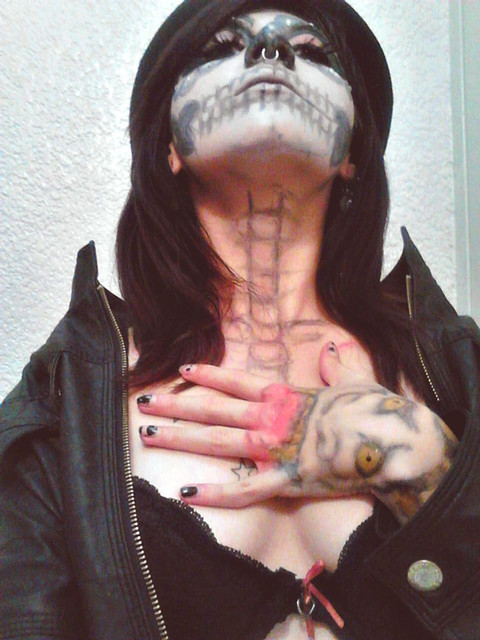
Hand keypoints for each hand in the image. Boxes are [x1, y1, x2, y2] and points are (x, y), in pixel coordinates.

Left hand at [137, 343, 456, 522]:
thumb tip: (334, 345)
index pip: (238, 382)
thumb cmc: (374, 409)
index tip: (183, 369)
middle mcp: (271, 418)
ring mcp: (275, 449)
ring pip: (218, 441)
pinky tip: (186, 491)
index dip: (210, 376)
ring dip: (182, 438)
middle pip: (215, 410)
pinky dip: (215, 492)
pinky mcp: (285, 480)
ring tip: (148, 434)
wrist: (392, 441)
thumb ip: (340, 361)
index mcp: (286, 396)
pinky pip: (244, 490)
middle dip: (176, 406)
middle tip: (143, 403)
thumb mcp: (356, 378)